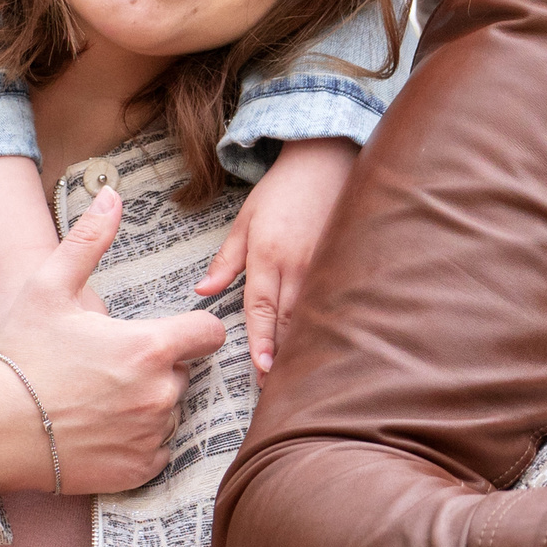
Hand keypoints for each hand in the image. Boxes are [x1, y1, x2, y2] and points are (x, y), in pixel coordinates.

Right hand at [0, 187, 228, 495]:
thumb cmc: (20, 356)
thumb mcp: (48, 288)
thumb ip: (88, 241)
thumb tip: (111, 194)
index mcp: (151, 347)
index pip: (209, 333)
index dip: (193, 330)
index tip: (168, 332)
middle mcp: (161, 393)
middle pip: (185, 374)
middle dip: (160, 368)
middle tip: (112, 367)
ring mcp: (151, 435)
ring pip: (171, 413)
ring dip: (150, 406)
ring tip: (102, 399)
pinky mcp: (139, 471)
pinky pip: (157, 451)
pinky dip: (139, 442)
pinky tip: (103, 430)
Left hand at [197, 136, 357, 375]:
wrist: (326, 158)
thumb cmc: (282, 190)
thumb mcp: (246, 220)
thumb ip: (226, 260)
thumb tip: (202, 291)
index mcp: (268, 255)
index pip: (262, 307)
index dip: (262, 339)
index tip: (260, 368)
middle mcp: (298, 264)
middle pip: (288, 320)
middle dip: (281, 355)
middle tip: (272, 388)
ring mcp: (325, 264)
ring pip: (313, 315)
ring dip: (303, 345)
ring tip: (297, 375)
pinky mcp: (344, 261)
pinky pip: (333, 299)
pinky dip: (326, 323)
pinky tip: (325, 343)